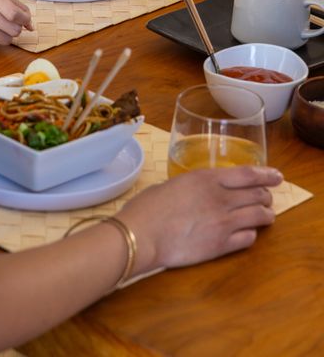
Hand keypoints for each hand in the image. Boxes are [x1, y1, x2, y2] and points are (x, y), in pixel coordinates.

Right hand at [117, 165, 281, 276]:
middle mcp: (220, 198)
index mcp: (206, 179)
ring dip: (266, 215)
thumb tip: (199, 192)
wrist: (142, 234)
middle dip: (266, 196)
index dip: (267, 174)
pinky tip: (247, 233)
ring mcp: (223, 222)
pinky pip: (248, 238)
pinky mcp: (221, 245)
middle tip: (267, 198)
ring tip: (266, 216)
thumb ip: (193, 186)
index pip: (248, 174)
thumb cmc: (148, 207)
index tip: (277, 176)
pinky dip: (252, 234)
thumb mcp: (173, 185)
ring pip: (259, 216)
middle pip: (258, 194)